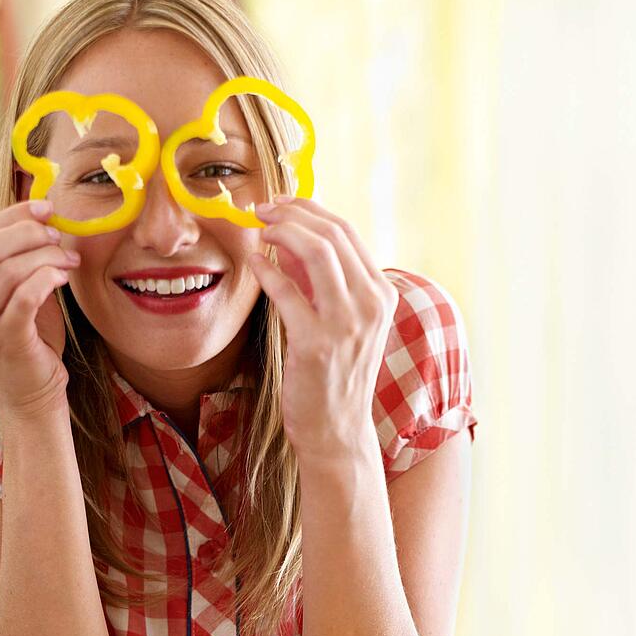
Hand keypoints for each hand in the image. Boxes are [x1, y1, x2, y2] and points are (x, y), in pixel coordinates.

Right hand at [0, 200, 80, 417]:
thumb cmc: (26, 337)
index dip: (13, 215)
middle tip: (57, 235)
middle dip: (27, 233)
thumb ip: (16, 257)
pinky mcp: (3, 341)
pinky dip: (46, 279)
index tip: (46, 208)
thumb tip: (42, 214)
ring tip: (68, 259)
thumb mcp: (13, 291)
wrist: (30, 393)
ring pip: (6, 271)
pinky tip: (62, 276)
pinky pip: (23, 297)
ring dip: (43, 256)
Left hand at [248, 196, 398, 465]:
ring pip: (317, 252)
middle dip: (293, 212)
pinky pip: (287, 291)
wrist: (336, 432)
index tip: (281, 204)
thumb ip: (323, 283)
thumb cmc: (333, 377)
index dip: (310, 209)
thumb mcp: (341, 322)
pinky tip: (253, 263)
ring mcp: (347, 324)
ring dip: (282, 232)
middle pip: (333, 234)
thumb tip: (291, 241)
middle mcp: (371, 304)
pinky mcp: (316, 343)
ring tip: (257, 228)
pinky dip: (266, 270)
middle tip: (262, 209)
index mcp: (383, 294)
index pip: (347, 232)